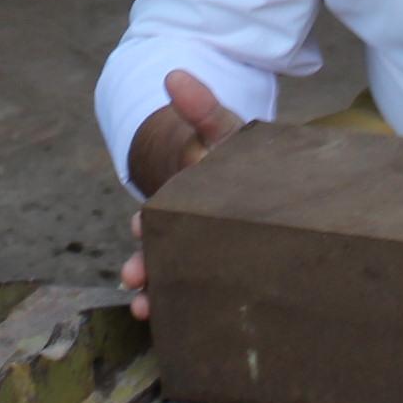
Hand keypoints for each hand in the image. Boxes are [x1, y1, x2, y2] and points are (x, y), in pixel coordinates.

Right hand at [121, 71, 246, 318]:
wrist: (270, 182)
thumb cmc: (242, 158)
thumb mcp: (224, 131)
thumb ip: (202, 108)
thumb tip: (173, 74)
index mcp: (181, 200)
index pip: (157, 213)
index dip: (146, 221)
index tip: (139, 224)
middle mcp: (184, 232)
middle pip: (158, 251)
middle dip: (141, 265)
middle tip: (132, 278)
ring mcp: (201, 255)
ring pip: (172, 277)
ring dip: (155, 294)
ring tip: (144, 309)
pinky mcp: (223, 274)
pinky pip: (200, 296)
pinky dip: (185, 311)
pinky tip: (179, 328)